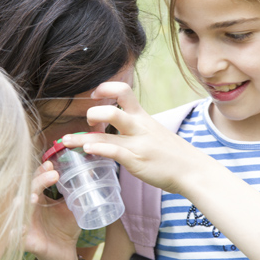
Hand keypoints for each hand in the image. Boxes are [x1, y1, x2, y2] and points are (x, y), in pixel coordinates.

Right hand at [24, 162, 81, 259]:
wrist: (65, 254)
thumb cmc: (67, 228)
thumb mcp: (74, 208)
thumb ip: (79, 192)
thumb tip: (92, 171)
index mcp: (39, 198)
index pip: (36, 180)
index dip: (42, 172)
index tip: (52, 165)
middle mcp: (29, 208)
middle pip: (28, 190)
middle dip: (38, 181)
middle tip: (53, 175)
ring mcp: (25, 224)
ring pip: (20, 210)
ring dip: (25, 203)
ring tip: (34, 197)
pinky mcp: (25, 241)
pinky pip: (17, 236)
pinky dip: (17, 232)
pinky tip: (20, 228)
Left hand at [61, 82, 215, 195]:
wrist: (192, 170)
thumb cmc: (172, 153)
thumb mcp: (154, 132)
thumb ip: (136, 128)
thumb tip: (117, 129)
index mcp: (142, 117)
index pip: (123, 91)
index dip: (105, 88)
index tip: (94, 95)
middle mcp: (138, 126)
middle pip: (112, 109)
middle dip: (92, 113)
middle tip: (87, 123)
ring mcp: (137, 144)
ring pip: (107, 132)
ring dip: (82, 137)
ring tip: (67, 140)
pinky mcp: (136, 161)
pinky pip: (113, 151)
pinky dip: (97, 149)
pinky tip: (87, 151)